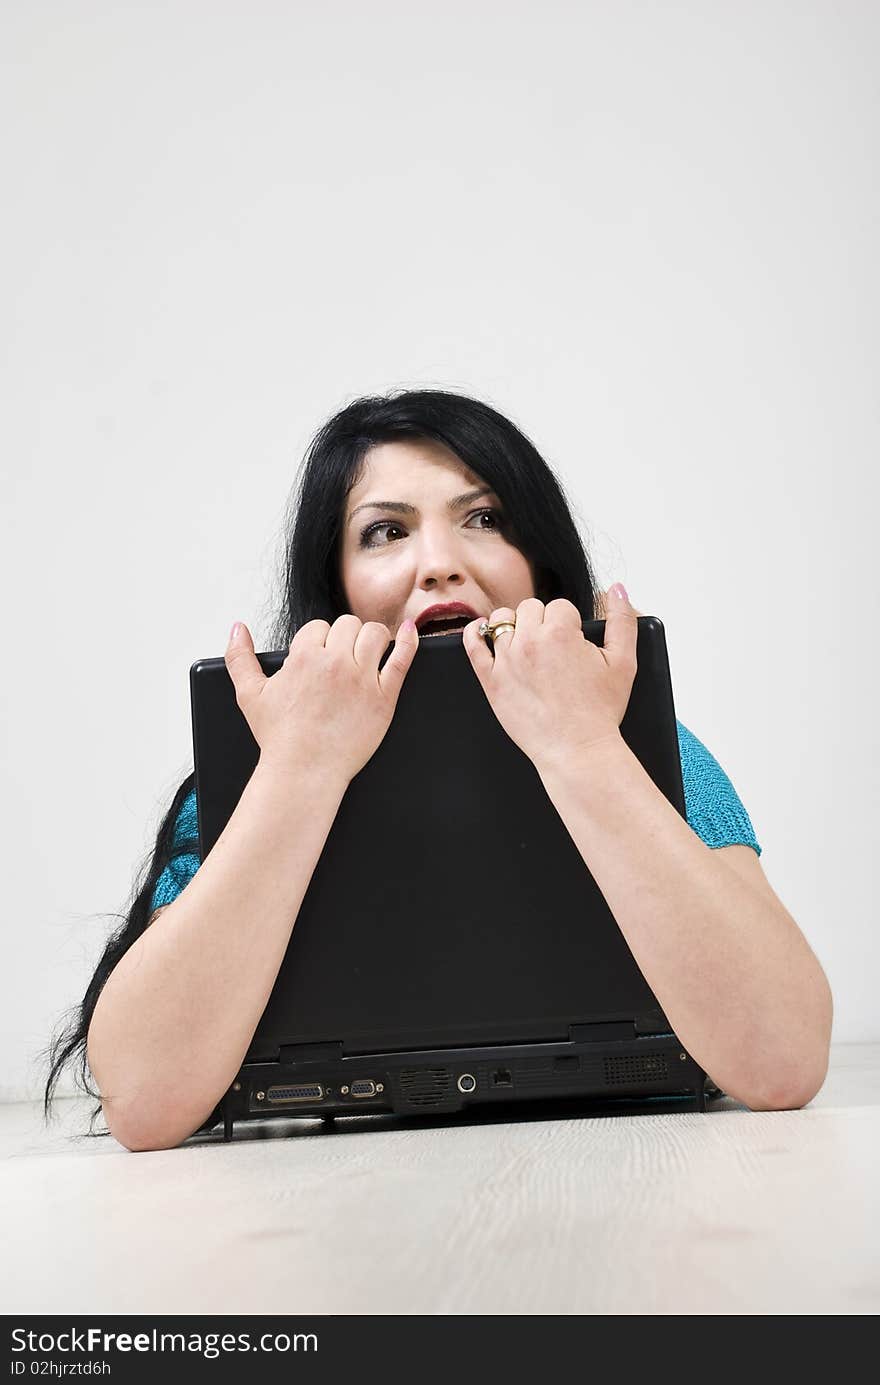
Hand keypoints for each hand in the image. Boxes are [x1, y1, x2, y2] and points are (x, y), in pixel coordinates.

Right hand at [224, 615, 418, 784]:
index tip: (318, 660)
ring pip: (375, 634)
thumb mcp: (249, 695)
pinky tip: (410, 631)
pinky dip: (409, 641)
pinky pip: (403, 658)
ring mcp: (363, 678)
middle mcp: (336, 663)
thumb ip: (239, 657)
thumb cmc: (278, 736)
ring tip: (367, 653)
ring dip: (371, 638)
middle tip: (341, 659)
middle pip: (348, 625)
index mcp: (304, 657)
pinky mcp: (385, 697)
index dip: (318, 642)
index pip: (319, 627)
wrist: (304, 771)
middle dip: (343, 638)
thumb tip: (238, 628)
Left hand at [461, 587, 638, 774]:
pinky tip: (481, 630)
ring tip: (527, 644)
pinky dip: (475, 632)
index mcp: (560, 632)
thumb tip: (616, 588)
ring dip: (514, 626)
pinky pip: (473, 644)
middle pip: (530, 608)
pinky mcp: (490, 680)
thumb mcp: (623, 662)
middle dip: (543, 623)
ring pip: (501, 620)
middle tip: (554, 649)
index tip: (573, 644)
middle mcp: (529, 642)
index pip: (560, 606)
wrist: (577, 750)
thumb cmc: (600, 711)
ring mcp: (506, 660)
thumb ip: (622, 620)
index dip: (570, 624)